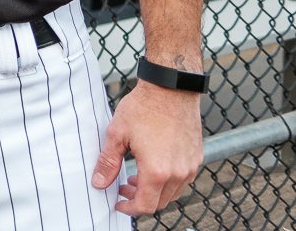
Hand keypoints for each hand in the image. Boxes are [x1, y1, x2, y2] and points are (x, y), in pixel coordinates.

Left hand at [90, 80, 202, 215]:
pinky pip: (183, 179)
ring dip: (154, 191)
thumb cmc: (143, 108)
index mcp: (157, 171)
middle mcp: (178, 173)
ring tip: (136, 176)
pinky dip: (167, 180)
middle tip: (122, 187)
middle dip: (140, 199)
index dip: (129, 208)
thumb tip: (99, 183)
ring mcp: (190, 165)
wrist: (171, 89)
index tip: (118, 202)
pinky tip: (153, 166)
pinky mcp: (196, 157)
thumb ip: (108, 162)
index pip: (145, 206)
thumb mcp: (117, 135)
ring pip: (173, 192)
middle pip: (160, 202)